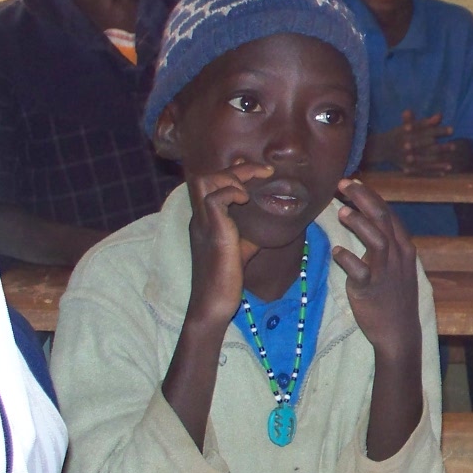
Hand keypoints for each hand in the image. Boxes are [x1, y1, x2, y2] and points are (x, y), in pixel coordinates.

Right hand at [183, 160, 272, 324]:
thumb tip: (272, 221)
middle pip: (204, 176)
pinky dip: (232, 192)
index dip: (235, 171)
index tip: (261, 171)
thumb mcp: (242, 248)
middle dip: (236, 169)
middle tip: (263, 172)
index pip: (211, 183)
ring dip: (232, 178)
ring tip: (250, 190)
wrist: (214, 303)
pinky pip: (215, 198)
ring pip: (205, 181)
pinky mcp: (212, 232)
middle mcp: (200, 218)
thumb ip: (250, 232)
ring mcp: (203, 224)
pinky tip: (245, 201)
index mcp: (205, 219)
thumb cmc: (227, 279)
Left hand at [331, 178, 421, 359]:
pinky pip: (359, 271)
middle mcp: (397, 256)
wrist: (399, 332)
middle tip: (342, 184)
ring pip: (377, 239)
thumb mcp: (396, 266)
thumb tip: (363, 221)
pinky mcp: (370, 289)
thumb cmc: (393, 297)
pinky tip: (336, 252)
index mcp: (404, 247)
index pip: (388, 213)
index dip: (369, 195)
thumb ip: (383, 244)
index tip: (351, 182)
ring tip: (341, 211)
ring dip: (359, 223)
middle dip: (363, 197)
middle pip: (382, 218)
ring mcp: (385, 272)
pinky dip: (347, 259)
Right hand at [371, 111, 458, 175]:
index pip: (425, 130)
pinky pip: (421, 171)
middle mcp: (406, 145)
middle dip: (441, 148)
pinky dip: (432, 172)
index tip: (452, 130)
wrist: (381, 148)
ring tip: (451, 165)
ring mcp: (405, 158)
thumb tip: (440, 115)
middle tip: (454, 147)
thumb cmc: (399, 134)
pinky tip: (443, 173)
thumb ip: (426, 121)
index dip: (439, 130)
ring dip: (438, 163)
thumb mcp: (410, 125)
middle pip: (426, 147)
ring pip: (424, 161)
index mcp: (407, 132)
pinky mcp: (406, 168)